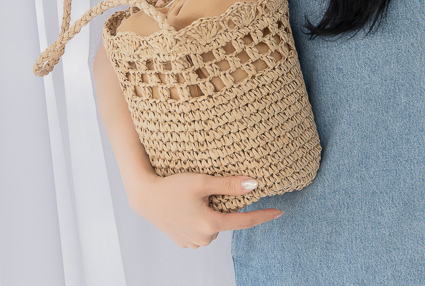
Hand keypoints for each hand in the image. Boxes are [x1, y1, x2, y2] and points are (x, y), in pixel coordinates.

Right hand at [129, 172, 283, 248]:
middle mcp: (204, 238)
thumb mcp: (203, 182)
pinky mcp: (183, 242)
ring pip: (213, 226)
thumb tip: (254, 186)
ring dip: (210, 213)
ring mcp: (193, 242)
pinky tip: (186, 209)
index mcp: (212, 224)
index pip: (245, 221)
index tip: (279, 212)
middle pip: (226, 220)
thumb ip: (230, 185)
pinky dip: (198, 220)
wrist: (145, 196)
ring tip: (191, 199)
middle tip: (205, 191)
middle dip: (222, 206)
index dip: (263, 215)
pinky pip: (200, 231)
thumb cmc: (172, 186)